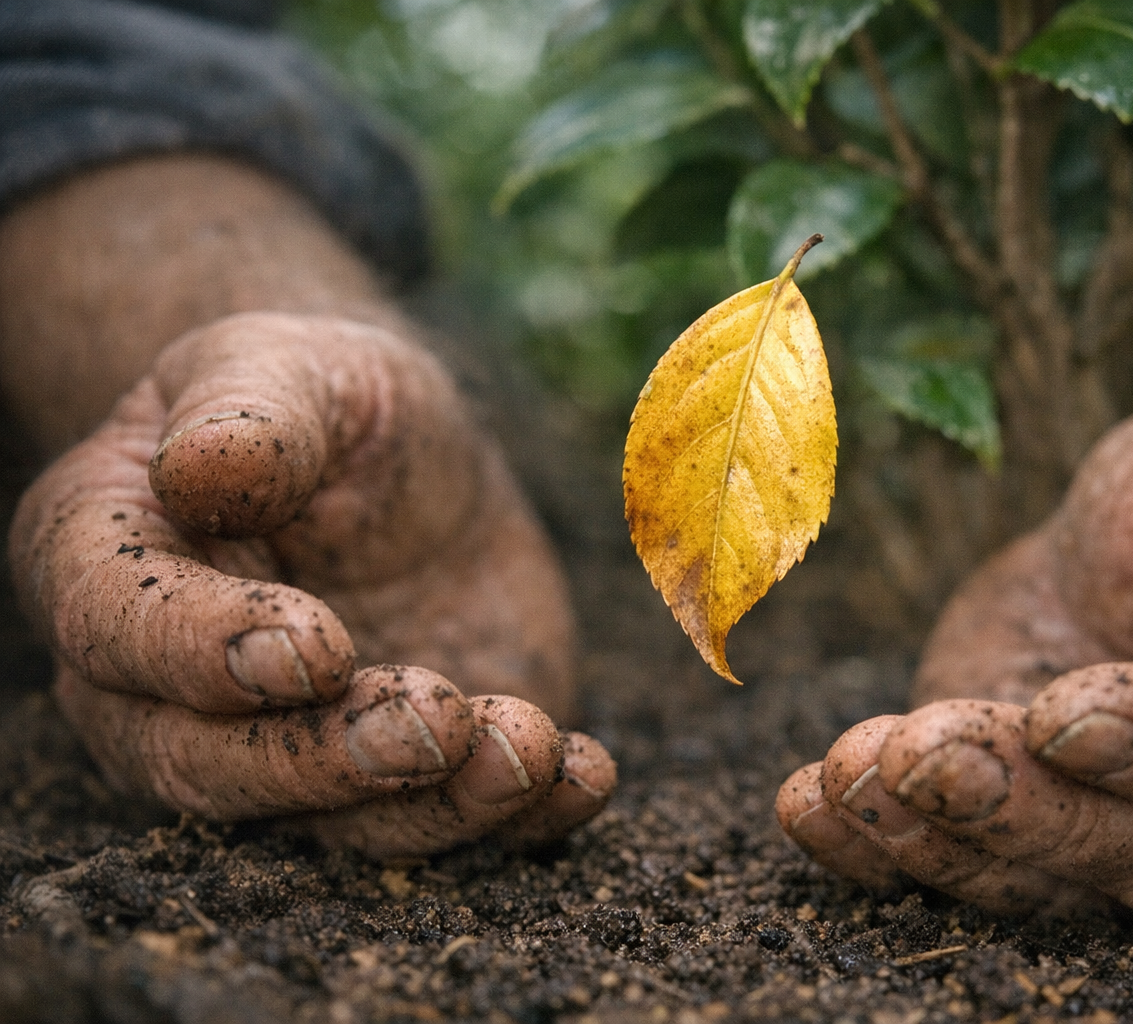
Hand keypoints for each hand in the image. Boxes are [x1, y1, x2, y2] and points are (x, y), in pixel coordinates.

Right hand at [9, 311, 613, 857]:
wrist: (407, 455)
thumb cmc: (315, 398)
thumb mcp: (285, 365)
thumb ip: (246, 417)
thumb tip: (200, 470)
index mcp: (114, 566)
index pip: (121, 630)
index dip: (205, 652)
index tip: (313, 644)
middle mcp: (179, 691)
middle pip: (214, 768)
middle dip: (325, 762)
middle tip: (432, 718)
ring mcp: (298, 747)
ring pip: (339, 823)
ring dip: (434, 805)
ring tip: (527, 746)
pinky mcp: (413, 772)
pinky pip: (456, 822)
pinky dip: (525, 817)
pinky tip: (584, 775)